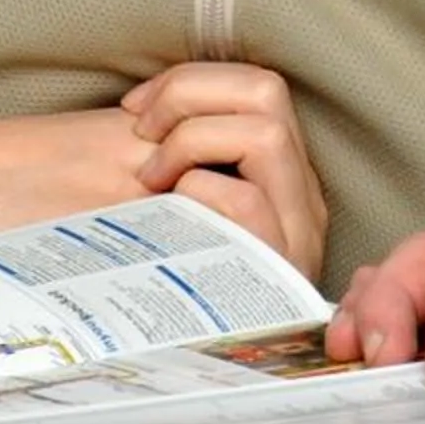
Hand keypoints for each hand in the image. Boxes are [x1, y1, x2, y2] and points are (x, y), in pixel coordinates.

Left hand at [123, 62, 327, 282]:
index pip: (258, 86)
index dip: (193, 81)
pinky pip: (247, 202)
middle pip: (268, 93)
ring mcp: (294, 230)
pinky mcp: (278, 269)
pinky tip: (169, 215)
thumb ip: (179, 150)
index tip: (135, 109)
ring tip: (152, 181)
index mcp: (275, 169)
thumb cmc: (141, 269)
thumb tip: (148, 98)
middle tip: (141, 137)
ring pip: (266, 135)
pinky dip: (199, 193)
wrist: (128, 342)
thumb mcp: (163, 197)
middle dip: (192, 97)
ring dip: (192, 142)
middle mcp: (296, 194)